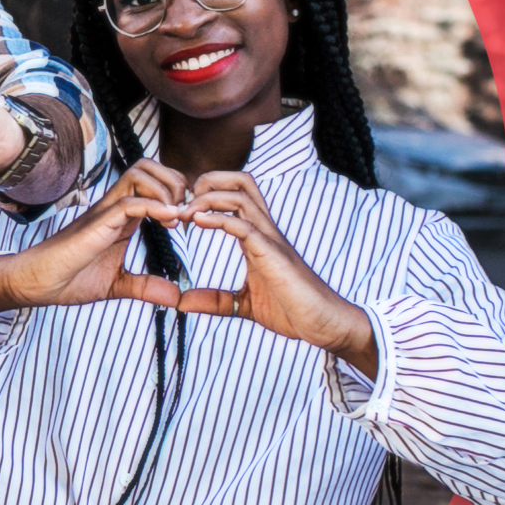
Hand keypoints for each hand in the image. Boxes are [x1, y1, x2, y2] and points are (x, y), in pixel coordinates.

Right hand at [0, 161, 189, 321]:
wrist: (36, 284)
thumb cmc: (68, 279)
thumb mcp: (118, 284)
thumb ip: (147, 287)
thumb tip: (176, 296)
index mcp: (121, 217)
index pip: (153, 181)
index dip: (176, 192)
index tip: (187, 219)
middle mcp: (114, 207)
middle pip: (149, 166)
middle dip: (175, 182)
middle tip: (184, 212)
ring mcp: (105, 212)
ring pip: (140, 173)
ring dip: (166, 190)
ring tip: (175, 218)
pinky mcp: (97, 224)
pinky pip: (129, 202)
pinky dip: (154, 206)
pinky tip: (167, 223)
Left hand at [175, 173, 373, 364]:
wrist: (324, 323)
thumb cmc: (292, 310)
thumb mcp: (243, 304)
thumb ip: (214, 300)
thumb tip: (182, 302)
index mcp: (256, 237)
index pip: (234, 195)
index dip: (205, 194)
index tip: (181, 211)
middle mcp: (264, 230)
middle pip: (240, 181)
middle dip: (209, 180)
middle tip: (184, 202)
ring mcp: (270, 239)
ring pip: (242, 194)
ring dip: (208, 197)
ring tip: (186, 213)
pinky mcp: (273, 253)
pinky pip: (245, 225)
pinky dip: (219, 219)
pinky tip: (199, 223)